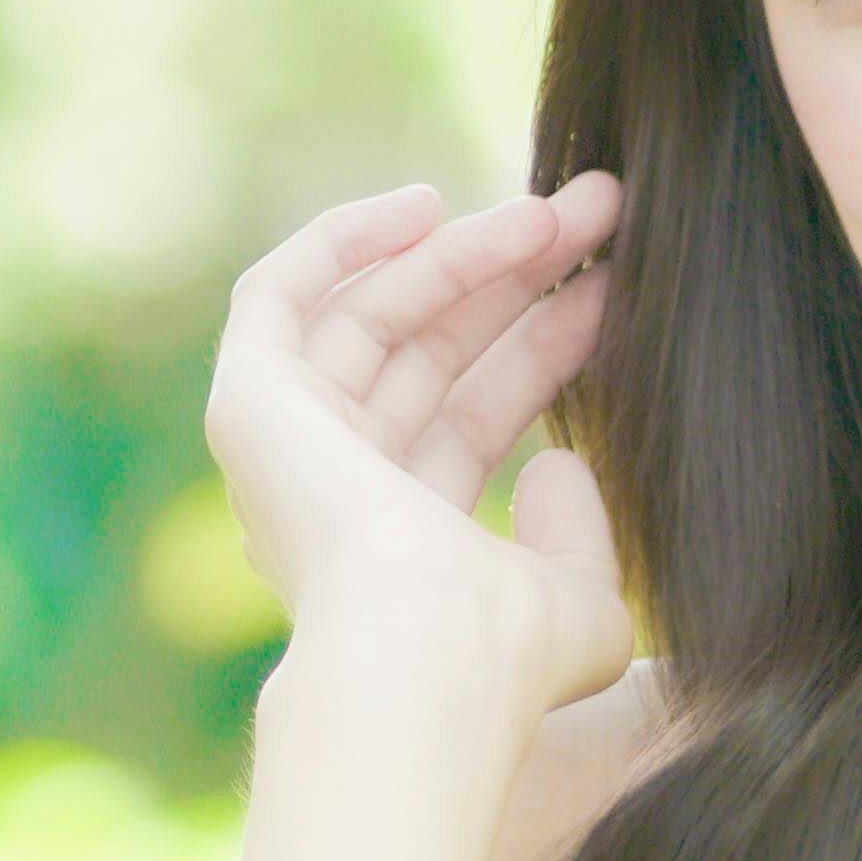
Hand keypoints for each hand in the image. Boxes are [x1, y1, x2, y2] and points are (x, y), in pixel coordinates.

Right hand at [207, 174, 629, 730]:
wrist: (421, 652)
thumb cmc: (504, 653)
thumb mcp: (582, 603)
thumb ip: (581, 540)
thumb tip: (561, 461)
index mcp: (401, 544)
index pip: (476, 415)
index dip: (544, 347)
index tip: (612, 287)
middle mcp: (333, 494)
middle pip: (432, 355)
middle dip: (516, 282)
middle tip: (597, 218)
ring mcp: (286, 449)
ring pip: (373, 317)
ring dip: (462, 254)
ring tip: (552, 213)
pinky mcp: (249, 402)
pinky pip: (278, 296)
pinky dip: (342, 243)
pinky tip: (428, 207)